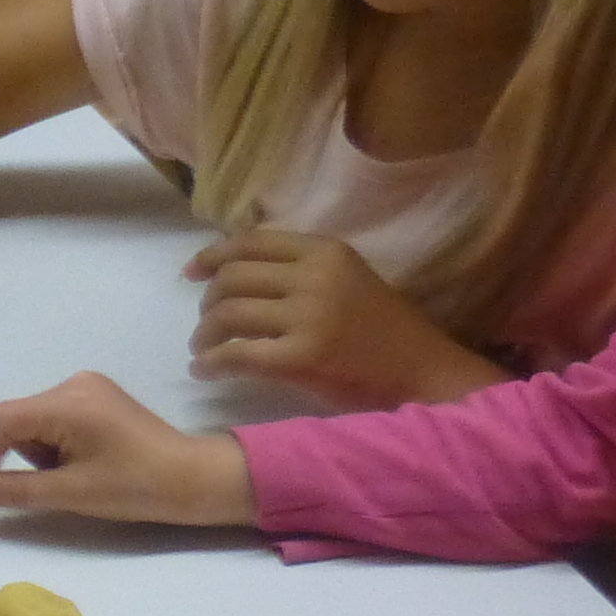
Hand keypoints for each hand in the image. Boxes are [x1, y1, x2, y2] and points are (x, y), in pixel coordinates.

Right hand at [0, 372, 254, 524]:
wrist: (191, 478)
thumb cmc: (134, 487)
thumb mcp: (70, 493)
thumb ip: (15, 490)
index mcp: (68, 402)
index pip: (3, 420)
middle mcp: (74, 383)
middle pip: (19, 417)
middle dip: (21, 455)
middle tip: (51, 485)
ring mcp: (88, 385)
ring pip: (36, 418)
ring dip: (40, 451)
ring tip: (74, 476)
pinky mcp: (98, 394)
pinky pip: (56, 415)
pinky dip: (56, 442)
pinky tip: (83, 462)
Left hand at [187, 228, 485, 405]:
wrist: (424, 374)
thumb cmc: (384, 333)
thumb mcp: (347, 280)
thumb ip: (301, 270)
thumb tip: (232, 268)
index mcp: (325, 251)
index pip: (251, 241)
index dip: (212, 255)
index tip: (191, 273)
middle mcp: (315, 276)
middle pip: (232, 278)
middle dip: (207, 302)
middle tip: (205, 325)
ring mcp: (309, 316)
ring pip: (228, 315)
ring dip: (204, 335)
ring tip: (202, 350)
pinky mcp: (303, 357)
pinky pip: (238, 355)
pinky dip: (212, 363)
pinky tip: (205, 372)